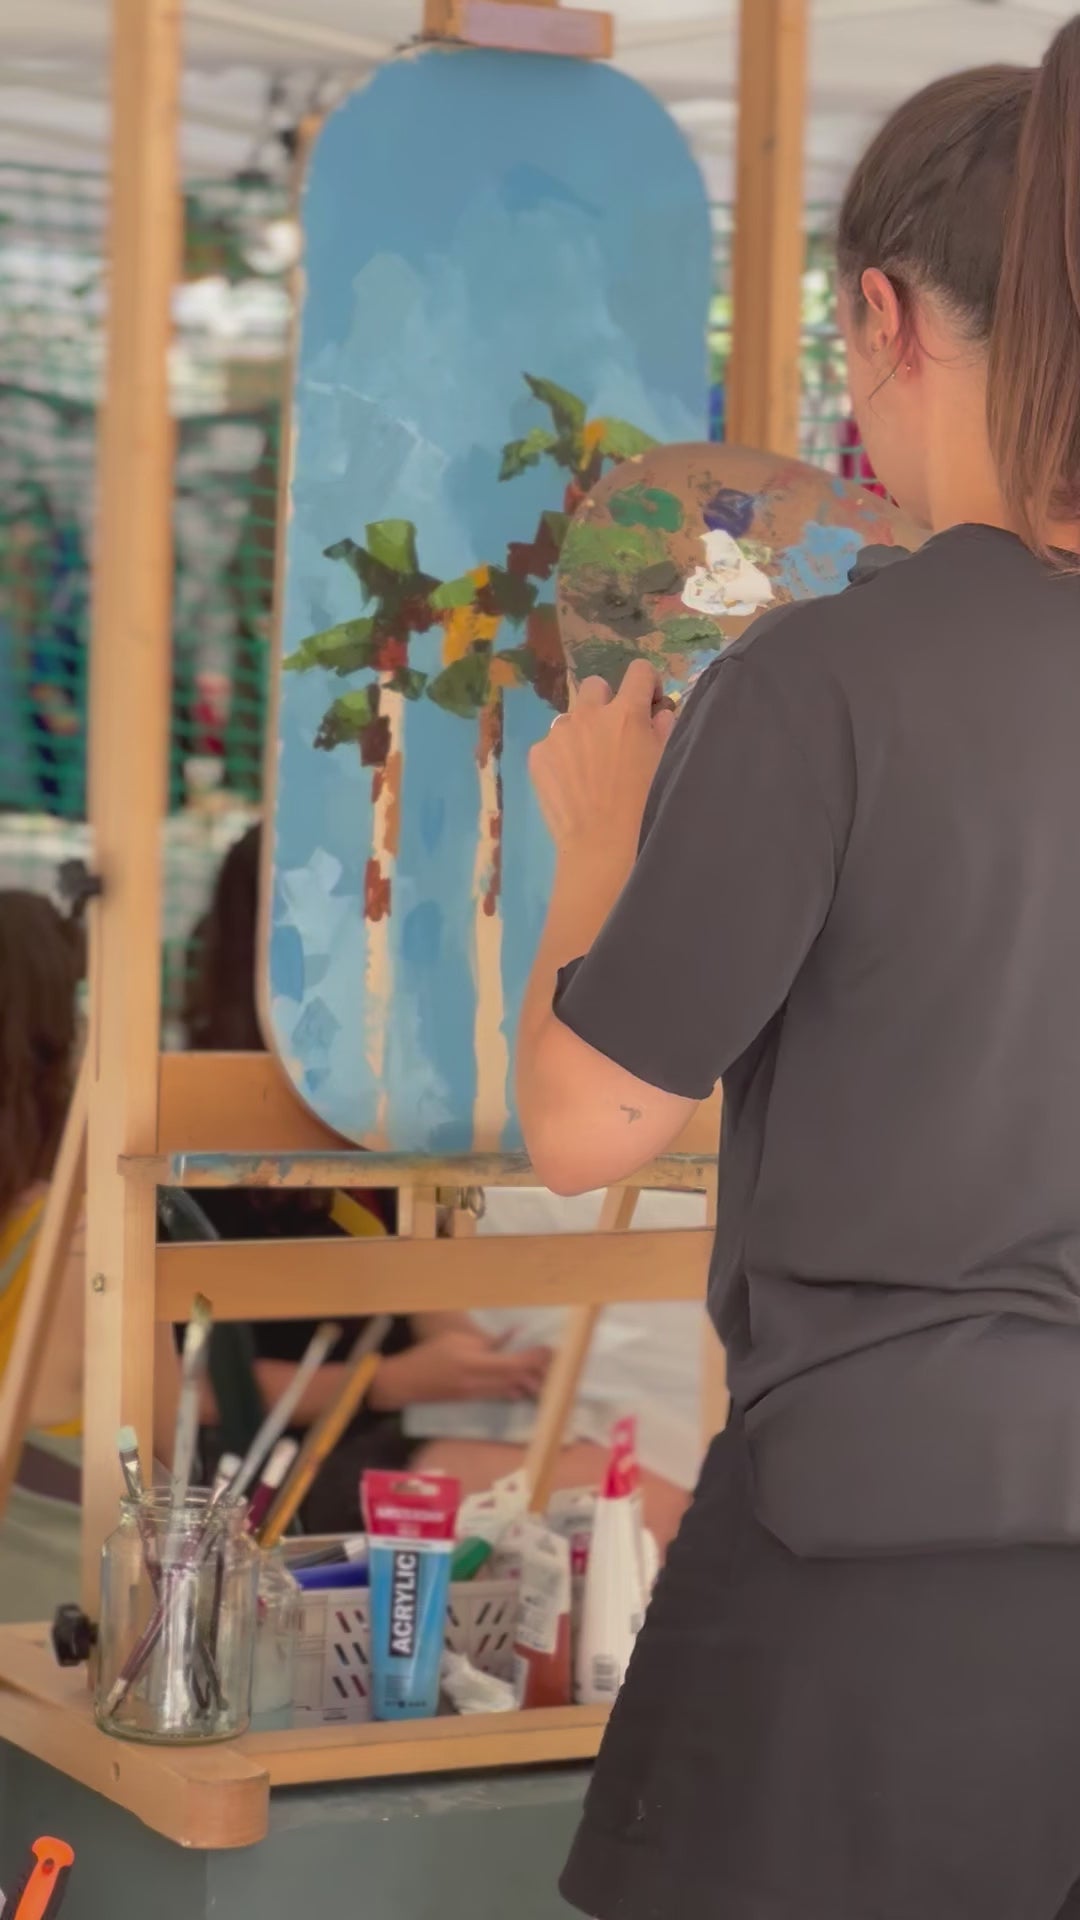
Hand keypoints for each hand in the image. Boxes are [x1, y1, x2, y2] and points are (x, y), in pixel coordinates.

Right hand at [368, 1328, 551, 1410]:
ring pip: (510, 1390)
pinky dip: (515, 1389)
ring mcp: (475, 1396)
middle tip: (554, 1361)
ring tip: (547, 1373)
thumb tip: (513, 1336)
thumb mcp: (457, 1340)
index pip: (512, 1364)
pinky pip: (499, 1395)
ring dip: (529, 1383)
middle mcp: (478, 1384)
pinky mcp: (472, 1401)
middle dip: (537, 1371)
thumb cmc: (429, 1355)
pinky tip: (525, 1385)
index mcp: (473, 1365)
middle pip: (516, 1380)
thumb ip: (487, 1342)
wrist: (406, 1383)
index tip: (548, 1350)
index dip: (533, 1359)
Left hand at [529, 660, 675, 857]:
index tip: (649, 706)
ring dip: (581, 731)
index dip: (647, 685)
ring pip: (570, 717)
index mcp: (627, 712)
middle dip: (607, 703)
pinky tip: (570, 784)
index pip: (639, 671)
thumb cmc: (645, 806)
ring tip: (589, 767)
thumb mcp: (666, 762)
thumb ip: (663, 728)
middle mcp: (589, 714)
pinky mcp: (538, 755)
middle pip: (596, 685)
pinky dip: (561, 757)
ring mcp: (559, 733)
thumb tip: (658, 712)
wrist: (603, 845)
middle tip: (614, 735)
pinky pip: (551, 744)